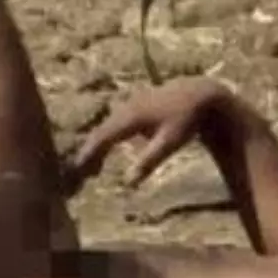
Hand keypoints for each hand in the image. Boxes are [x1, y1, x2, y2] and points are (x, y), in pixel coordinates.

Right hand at [70, 77, 233, 186]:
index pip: (101, 138)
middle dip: (89, 154)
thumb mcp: (170, 143)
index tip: (77, 172)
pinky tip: (109, 150)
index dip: (88, 155)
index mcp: (130, 118)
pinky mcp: (135, 105)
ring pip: (106, 127)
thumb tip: (129, 183)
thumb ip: (149, 161)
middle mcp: (125, 109)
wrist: (200, 93)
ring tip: (93, 169)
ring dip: (98, 147)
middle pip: (100, 133)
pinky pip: (114, 123)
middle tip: (82, 176)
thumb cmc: (187, 120)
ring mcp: (129, 105)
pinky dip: (108, 138)